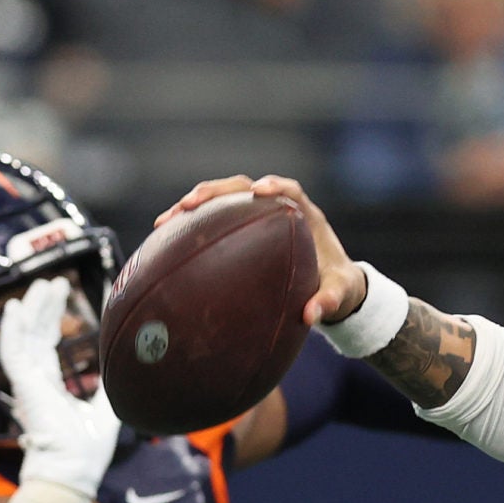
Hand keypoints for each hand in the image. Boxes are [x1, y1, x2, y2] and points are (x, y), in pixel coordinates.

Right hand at [1, 276, 119, 495]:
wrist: (74, 470)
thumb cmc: (87, 449)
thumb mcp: (107, 411)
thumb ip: (109, 389)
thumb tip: (128, 369)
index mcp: (51, 388)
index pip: (47, 347)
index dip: (53, 321)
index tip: (63, 297)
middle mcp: (36, 383)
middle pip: (36, 336)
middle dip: (45, 308)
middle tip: (55, 282)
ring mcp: (28, 384)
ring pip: (25, 337)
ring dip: (33, 310)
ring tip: (42, 284)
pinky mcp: (23, 386)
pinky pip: (13, 351)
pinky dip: (12, 329)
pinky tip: (16, 307)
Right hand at [161, 174, 365, 325]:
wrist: (332, 288)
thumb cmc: (338, 287)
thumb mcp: (339, 295)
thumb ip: (328, 303)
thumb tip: (311, 317)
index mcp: (305, 216)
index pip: (289, 190)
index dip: (274, 186)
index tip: (259, 191)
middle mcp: (277, 209)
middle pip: (243, 187)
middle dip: (215, 192)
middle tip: (190, 204)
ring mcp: (256, 218)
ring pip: (222, 201)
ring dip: (193, 206)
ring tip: (165, 221)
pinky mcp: (241, 230)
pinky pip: (213, 221)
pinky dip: (190, 226)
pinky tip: (164, 239)